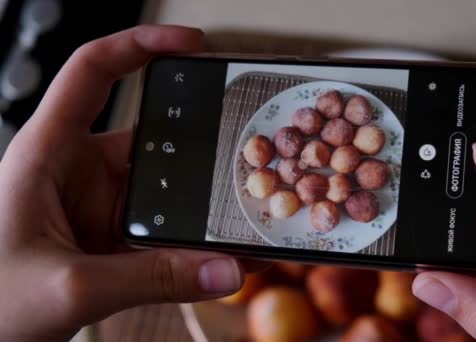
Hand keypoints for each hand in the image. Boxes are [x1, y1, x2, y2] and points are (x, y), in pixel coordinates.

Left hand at [0, 25, 245, 341]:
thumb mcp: (69, 288)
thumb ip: (151, 280)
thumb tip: (224, 271)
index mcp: (48, 154)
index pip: (92, 73)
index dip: (140, 44)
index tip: (191, 44)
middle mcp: (77, 171)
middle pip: (151, 137)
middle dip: (201, 144)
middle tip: (247, 149)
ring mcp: (99, 206)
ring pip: (165, 189)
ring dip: (202, 201)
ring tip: (244, 209)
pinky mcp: (112, 238)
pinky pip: (164, 230)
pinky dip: (194, 240)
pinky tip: (222, 250)